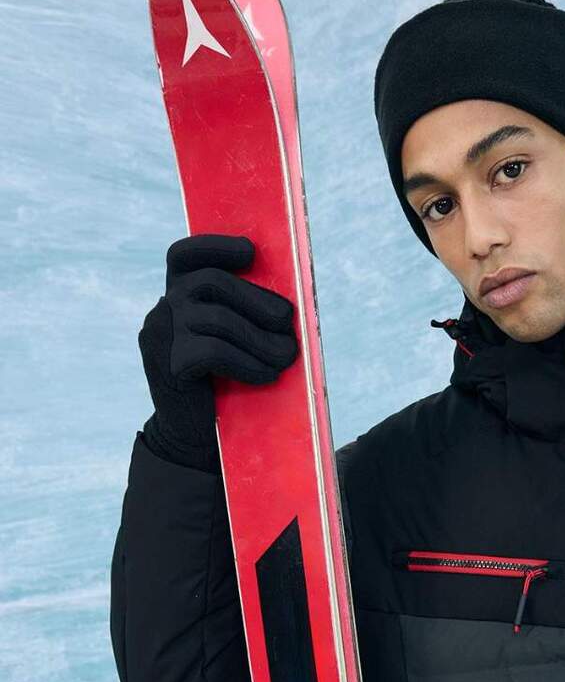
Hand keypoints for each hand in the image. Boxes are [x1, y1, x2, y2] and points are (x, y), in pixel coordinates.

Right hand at [138, 233, 299, 469]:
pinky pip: (214, 350)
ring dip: (261, 339)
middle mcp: (162, 308)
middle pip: (212, 283)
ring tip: (286, 357)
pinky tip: (267, 375)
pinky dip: (248, 362)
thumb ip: (240, 314)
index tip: (251, 252)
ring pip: (218, 319)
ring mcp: (160, 334)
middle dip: (257, 301)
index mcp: (174, 295)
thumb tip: (285, 304)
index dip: (215, 245)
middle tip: (287, 325)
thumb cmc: (221, 383)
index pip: (183, 255)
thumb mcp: (229, 341)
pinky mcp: (166, 363)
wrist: (193, 436)